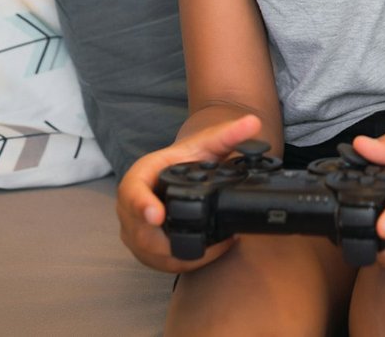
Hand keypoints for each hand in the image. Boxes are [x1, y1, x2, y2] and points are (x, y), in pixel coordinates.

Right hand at [115, 113, 262, 271]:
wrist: (185, 169)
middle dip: (170, 243)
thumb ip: (229, 134)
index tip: (157, 215)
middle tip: (208, 243)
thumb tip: (252, 123)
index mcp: (141, 175)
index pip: (132, 191)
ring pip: (151, 253)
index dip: (141, 205)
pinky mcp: (147, 247)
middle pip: (140, 231)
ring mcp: (137, 229)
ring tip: (219, 245)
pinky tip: (213, 252)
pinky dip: (187, 262)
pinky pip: (161, 263)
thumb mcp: (208, 143)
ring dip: (184, 256)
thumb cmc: (190, 156)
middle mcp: (132, 205)